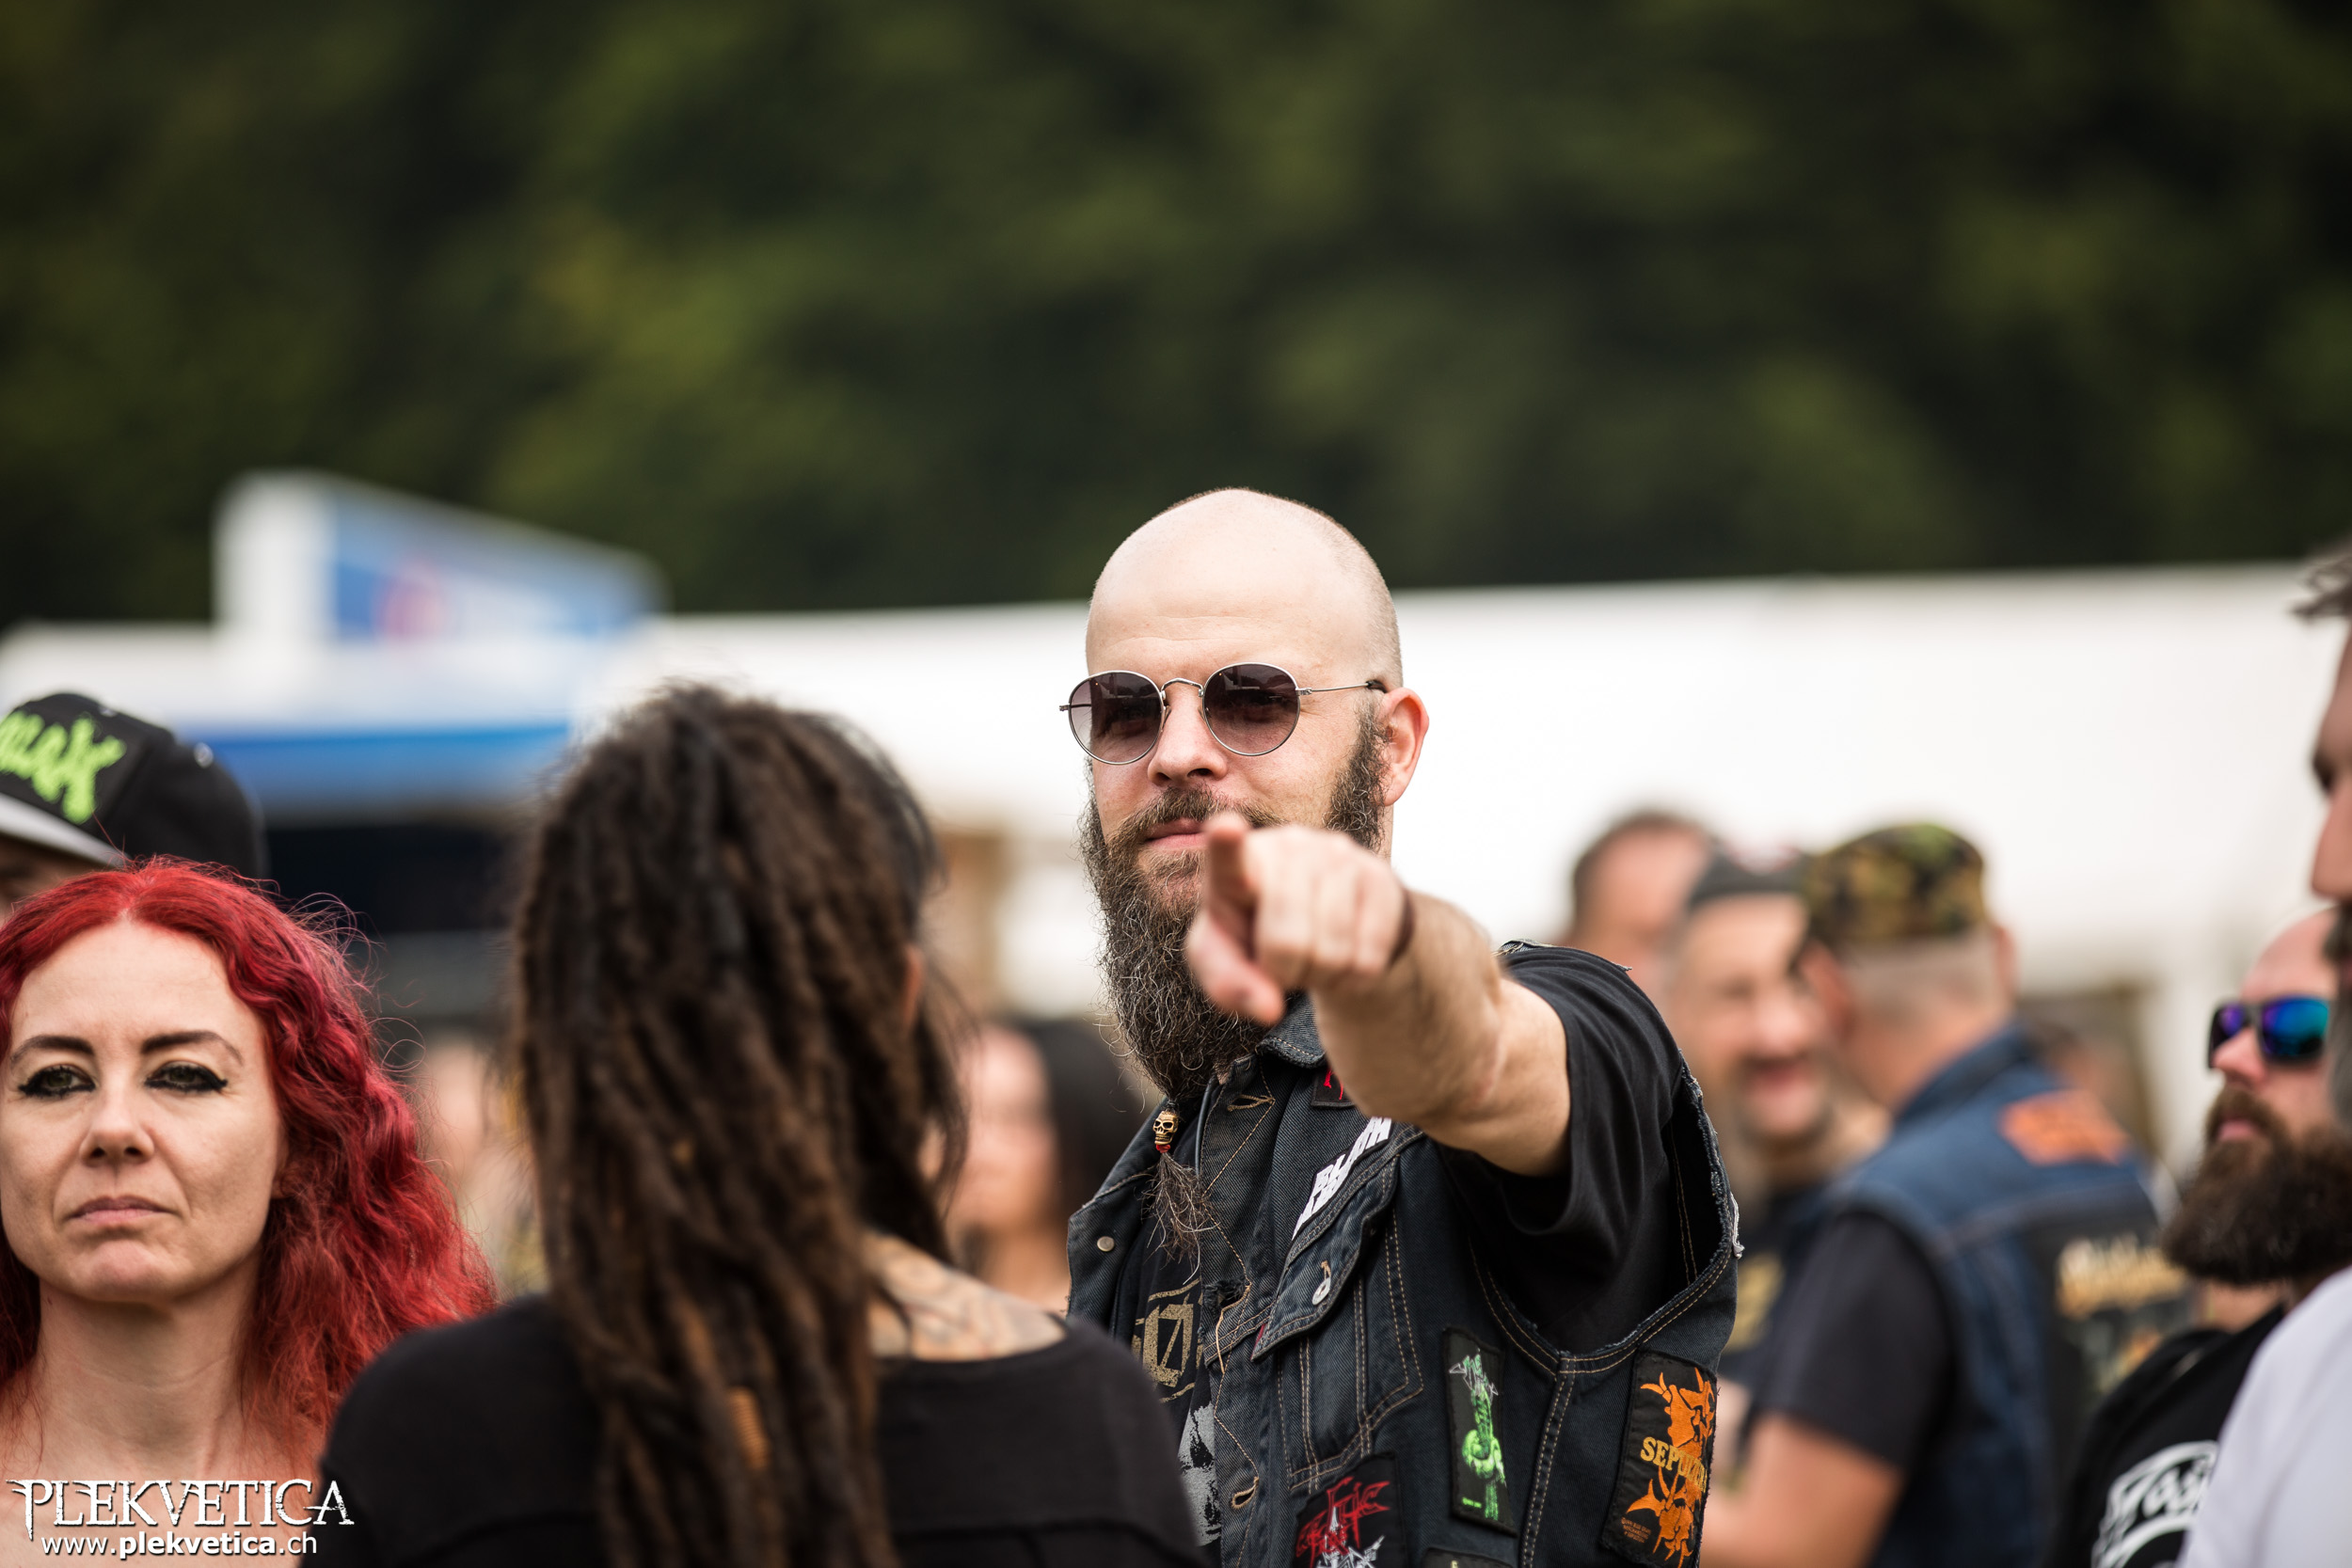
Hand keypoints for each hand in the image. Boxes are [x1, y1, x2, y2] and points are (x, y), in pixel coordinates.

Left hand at [1186, 811, 1410, 1025]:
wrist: (1322, 922)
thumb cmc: (1257, 937)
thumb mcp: (1227, 962)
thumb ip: (1229, 985)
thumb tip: (1268, 1009)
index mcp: (1238, 863)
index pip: (1227, 855)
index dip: (1226, 843)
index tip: (1225, 828)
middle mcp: (1288, 846)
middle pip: (1286, 942)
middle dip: (1284, 972)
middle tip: (1283, 961)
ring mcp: (1338, 854)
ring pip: (1332, 952)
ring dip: (1321, 975)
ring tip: (1312, 953)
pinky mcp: (1380, 876)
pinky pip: (1369, 957)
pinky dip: (1353, 978)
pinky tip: (1344, 956)